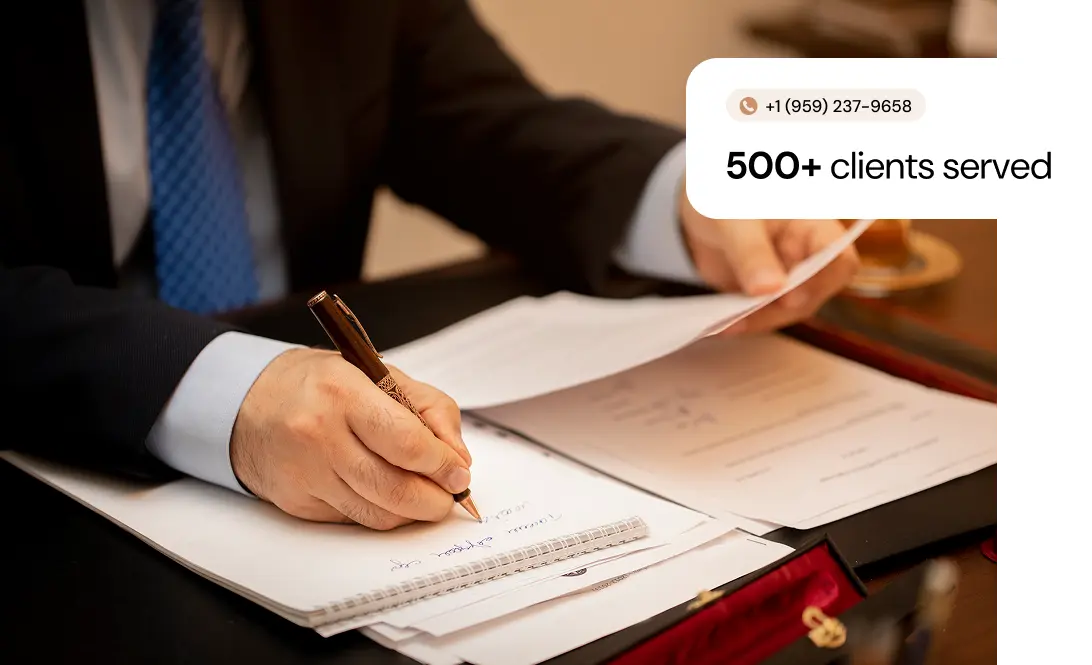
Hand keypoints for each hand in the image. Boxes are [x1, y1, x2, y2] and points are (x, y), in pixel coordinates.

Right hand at [229, 348, 472, 529]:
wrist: (248, 403)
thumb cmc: (320, 385)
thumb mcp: (377, 373)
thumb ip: (428, 408)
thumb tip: (458, 457)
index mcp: (343, 393)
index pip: (408, 443)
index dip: (443, 465)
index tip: (460, 473)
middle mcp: (320, 436)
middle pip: (396, 489)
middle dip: (435, 500)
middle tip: (450, 495)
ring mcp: (305, 474)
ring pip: (378, 514)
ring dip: (412, 512)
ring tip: (425, 496)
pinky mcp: (297, 503)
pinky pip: (354, 520)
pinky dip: (379, 512)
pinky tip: (385, 494)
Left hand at [679, 195, 859, 332]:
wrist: (701, 207)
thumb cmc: (725, 199)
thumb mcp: (734, 221)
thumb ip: (751, 251)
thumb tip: (767, 289)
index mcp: (812, 226)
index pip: (838, 258)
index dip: (820, 281)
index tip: (788, 297)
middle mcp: (807, 254)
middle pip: (813, 293)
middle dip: (781, 309)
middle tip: (745, 316)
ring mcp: (788, 276)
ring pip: (788, 309)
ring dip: (760, 320)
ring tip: (726, 324)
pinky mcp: (766, 292)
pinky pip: (763, 313)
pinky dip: (744, 321)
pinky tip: (722, 326)